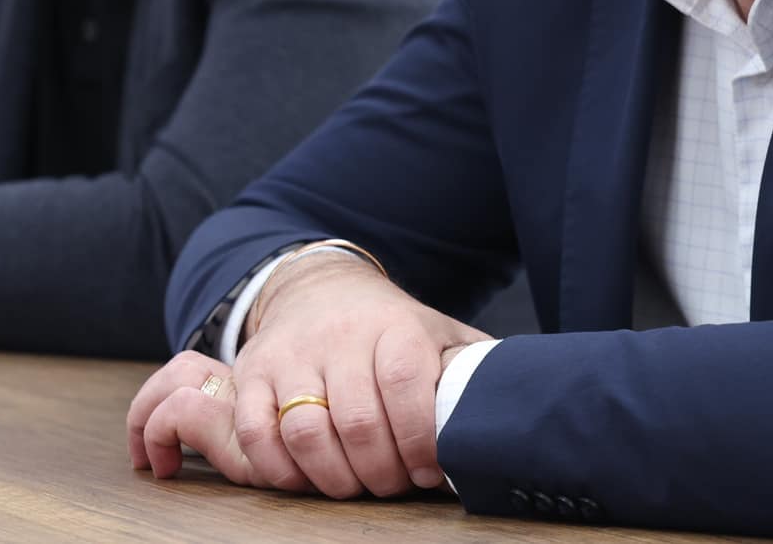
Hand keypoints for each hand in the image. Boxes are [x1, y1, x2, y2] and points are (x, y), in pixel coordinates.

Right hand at [131, 250, 487, 499]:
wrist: (319, 289)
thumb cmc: (390, 328)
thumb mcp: (438, 333)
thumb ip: (471, 368)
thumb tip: (520, 407)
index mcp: (395, 326)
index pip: (405, 384)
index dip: (420, 440)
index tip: (430, 470)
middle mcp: (340, 336)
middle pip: (356, 422)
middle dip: (380, 472)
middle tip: (392, 484)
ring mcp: (291, 353)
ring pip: (305, 431)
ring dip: (333, 477)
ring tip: (354, 483)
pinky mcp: (252, 371)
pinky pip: (256, 432)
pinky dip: (279, 469)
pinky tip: (305, 476)